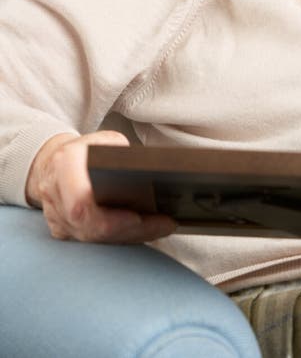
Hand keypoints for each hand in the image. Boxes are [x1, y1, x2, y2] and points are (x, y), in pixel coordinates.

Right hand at [26, 130, 176, 242]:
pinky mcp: (63, 231)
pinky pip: (94, 241)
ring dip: (131, 236)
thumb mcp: (107, 141)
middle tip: (165, 224)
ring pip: (95, 238)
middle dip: (131, 230)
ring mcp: (56, 217)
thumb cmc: (88, 149)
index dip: (108, 218)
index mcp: (65, 164)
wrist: (54, 160)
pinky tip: (147, 231)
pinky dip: (122, 237)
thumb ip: (121, 158)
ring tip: (163, 226)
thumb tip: (149, 177)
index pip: (81, 202)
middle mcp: (55, 194)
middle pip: (91, 227)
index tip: (138, 218)